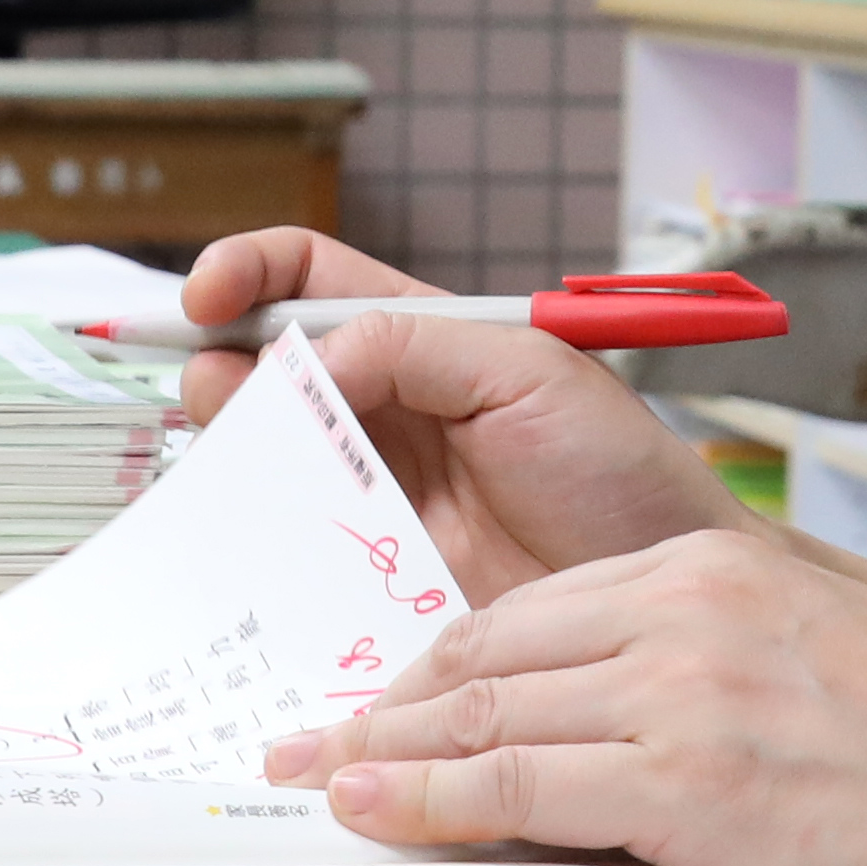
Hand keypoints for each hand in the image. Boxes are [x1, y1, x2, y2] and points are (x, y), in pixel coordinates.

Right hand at [171, 229, 745, 600]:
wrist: (657, 593)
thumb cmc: (617, 471)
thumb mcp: (529, 371)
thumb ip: (414, 344)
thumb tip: (308, 360)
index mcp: (420, 341)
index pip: (308, 279)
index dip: (247, 272)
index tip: (209, 294)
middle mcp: (380, 413)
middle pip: (259, 369)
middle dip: (220, 367)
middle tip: (227, 395)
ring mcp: (366, 496)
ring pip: (258, 458)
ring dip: (231, 451)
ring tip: (248, 464)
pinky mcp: (363, 578)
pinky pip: (283, 554)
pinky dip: (250, 542)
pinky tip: (255, 541)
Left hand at [268, 527, 866, 865]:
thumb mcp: (808, 662)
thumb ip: (699, 670)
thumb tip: (597, 728)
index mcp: (712, 571)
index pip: (534, 611)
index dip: (441, 662)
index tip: (385, 699)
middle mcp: (685, 611)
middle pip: (489, 650)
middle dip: (388, 702)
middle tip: (310, 740)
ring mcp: (683, 694)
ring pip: (485, 713)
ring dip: (383, 752)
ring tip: (314, 778)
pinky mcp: (687, 782)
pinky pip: (516, 789)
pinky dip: (427, 802)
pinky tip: (372, 808)